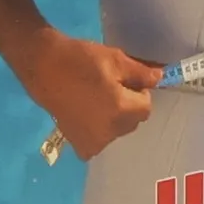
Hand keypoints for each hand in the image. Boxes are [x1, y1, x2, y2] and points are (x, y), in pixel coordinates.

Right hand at [20, 29, 160, 160]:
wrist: (42, 66)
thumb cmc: (80, 59)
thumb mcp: (115, 60)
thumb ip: (141, 74)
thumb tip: (160, 78)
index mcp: (121, 110)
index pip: (146, 107)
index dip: (138, 92)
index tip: (123, 81)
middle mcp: (109, 132)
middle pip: (132, 121)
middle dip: (127, 106)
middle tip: (108, 88)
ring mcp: (93, 141)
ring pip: (117, 131)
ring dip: (113, 118)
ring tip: (94, 99)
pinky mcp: (79, 144)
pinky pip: (99, 141)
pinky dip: (97, 131)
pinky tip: (85, 114)